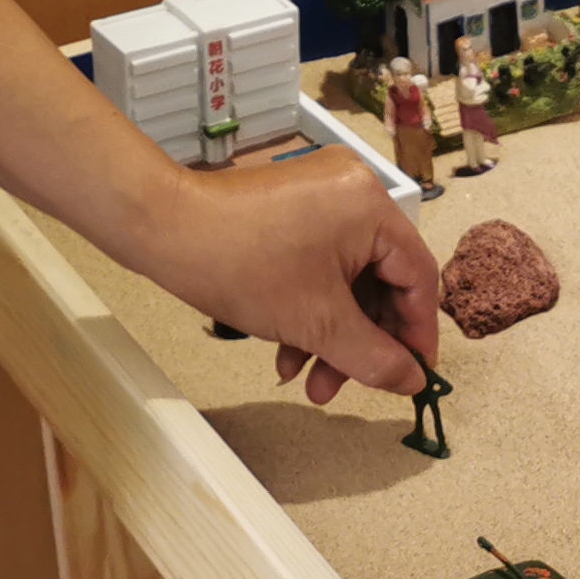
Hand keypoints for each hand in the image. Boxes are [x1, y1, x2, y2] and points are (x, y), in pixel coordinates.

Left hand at [136, 159, 440, 407]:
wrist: (161, 227)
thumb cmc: (238, 262)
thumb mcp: (316, 323)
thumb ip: (374, 357)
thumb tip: (414, 380)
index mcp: (372, 206)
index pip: (418, 277)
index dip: (417, 334)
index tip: (411, 376)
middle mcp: (352, 192)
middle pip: (379, 281)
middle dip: (359, 342)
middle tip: (343, 386)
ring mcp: (319, 196)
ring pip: (344, 280)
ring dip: (330, 334)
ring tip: (307, 380)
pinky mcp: (290, 208)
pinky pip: (317, 264)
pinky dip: (308, 308)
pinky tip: (285, 351)